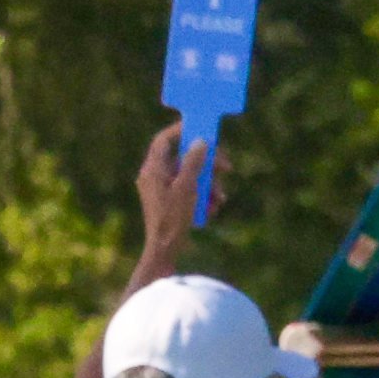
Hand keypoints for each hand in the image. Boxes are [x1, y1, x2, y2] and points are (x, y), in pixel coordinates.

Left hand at [137, 118, 208, 266]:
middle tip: (226, 167)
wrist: (164, 251)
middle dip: (207, 162)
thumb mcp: (187, 187)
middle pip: (184, 157)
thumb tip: (200, 141)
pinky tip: (214, 207)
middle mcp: (155, 177)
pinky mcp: (170, 201)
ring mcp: (162, 189)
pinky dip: (203, 195)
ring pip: (191, 174)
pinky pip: (190, 190)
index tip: (200, 126)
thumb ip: (194, 162)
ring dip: (210, 183)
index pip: (163, 140)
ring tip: (220, 197)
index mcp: (152, 170)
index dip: (180, 130)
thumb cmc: (172, 219)